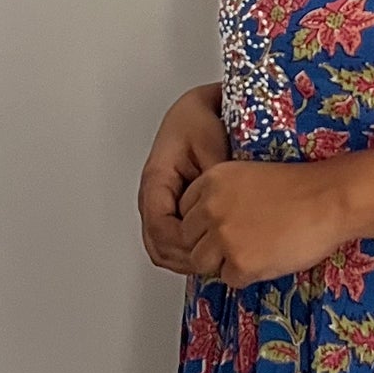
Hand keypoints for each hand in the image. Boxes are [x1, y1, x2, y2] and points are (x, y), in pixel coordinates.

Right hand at [139, 85, 229, 273]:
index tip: (210, 249)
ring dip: (187, 259)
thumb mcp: (211, 144)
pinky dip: (189, 251)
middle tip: (218, 263)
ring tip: (217, 261)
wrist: (200, 109)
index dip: (185, 246)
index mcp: (156, 180)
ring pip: (162, 248)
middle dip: (186, 260)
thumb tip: (221, 212)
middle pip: (158, 246)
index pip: (160, 228)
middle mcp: (152, 196)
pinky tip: (212, 251)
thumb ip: (214, 180)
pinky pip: (172, 240)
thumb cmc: (201, 120)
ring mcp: (159, 204)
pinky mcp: (171, 208)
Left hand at [174, 158, 352, 290]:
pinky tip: (270, 256)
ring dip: (225, 262)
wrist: (332, 198)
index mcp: (211, 181)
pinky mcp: (241, 263)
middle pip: (189, 240)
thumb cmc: (302, 188)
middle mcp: (210, 208)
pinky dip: (248, 275)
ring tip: (257, 249)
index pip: (184, 213)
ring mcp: (223, 237)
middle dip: (211, 245)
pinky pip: (229, 280)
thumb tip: (205, 228)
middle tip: (243, 241)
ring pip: (202, 263)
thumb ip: (220, 197)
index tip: (225, 225)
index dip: (204, 224)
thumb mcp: (248, 177)